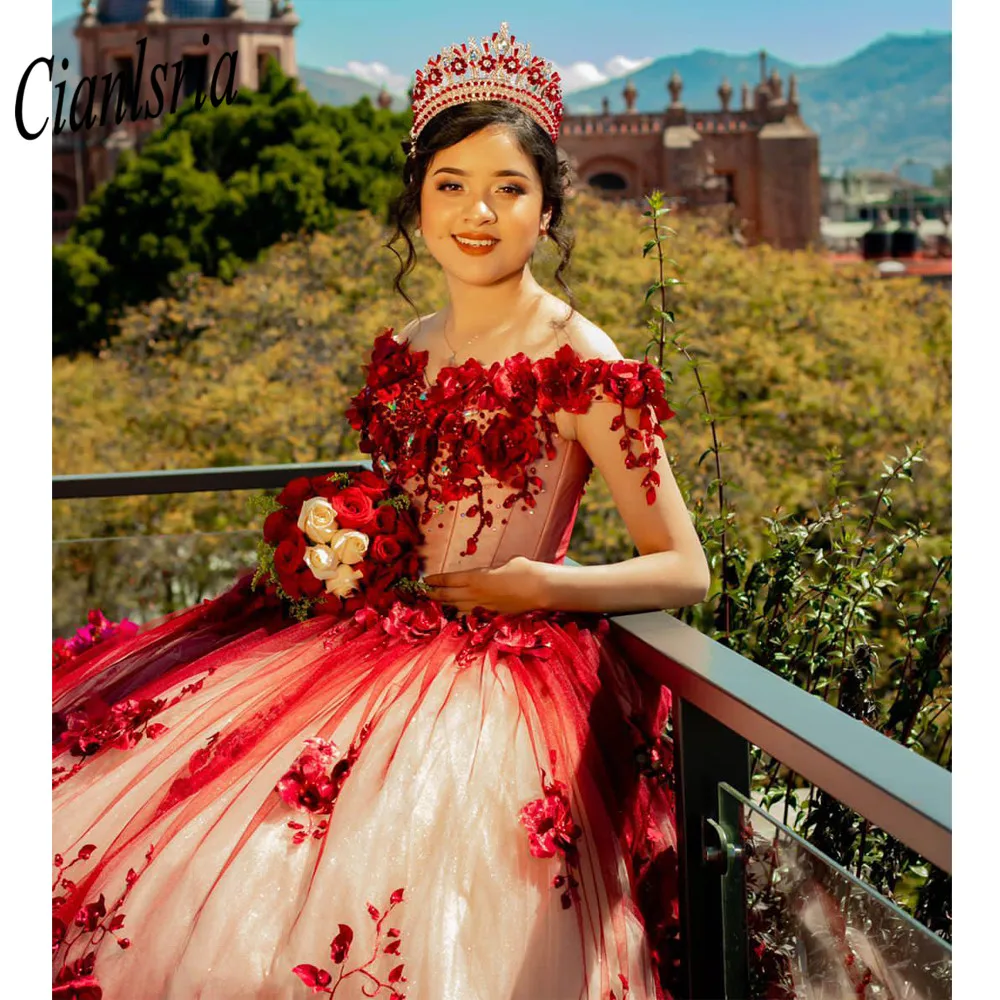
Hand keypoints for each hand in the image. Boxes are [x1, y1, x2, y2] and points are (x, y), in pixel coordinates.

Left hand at [423, 556, 548, 614]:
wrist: (540, 590)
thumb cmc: (524, 570)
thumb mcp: (503, 563)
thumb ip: (489, 570)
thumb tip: (487, 574)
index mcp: (476, 578)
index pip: (448, 580)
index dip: (435, 580)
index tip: (425, 580)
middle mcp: (475, 594)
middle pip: (447, 596)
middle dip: (432, 594)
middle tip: (422, 593)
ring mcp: (482, 607)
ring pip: (456, 608)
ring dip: (444, 606)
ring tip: (435, 603)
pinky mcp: (491, 615)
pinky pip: (470, 616)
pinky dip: (460, 615)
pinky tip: (456, 614)